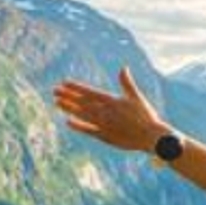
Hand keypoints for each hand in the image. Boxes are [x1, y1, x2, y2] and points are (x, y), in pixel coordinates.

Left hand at [52, 67, 169, 154]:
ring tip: (56, 102)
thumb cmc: (146, 115)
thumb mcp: (136, 97)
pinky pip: (88, 130)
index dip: (76, 87)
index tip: (64, 82)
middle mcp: (106, 112)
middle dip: (68, 96)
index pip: (90, 92)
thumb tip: (123, 67)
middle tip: (54, 91)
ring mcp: (104, 125)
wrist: (151, 137)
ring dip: (69, 108)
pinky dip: (78, 126)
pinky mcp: (105, 136)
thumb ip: (127, 83)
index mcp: (112, 101)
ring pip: (82, 115)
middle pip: (82, 103)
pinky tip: (68, 121)